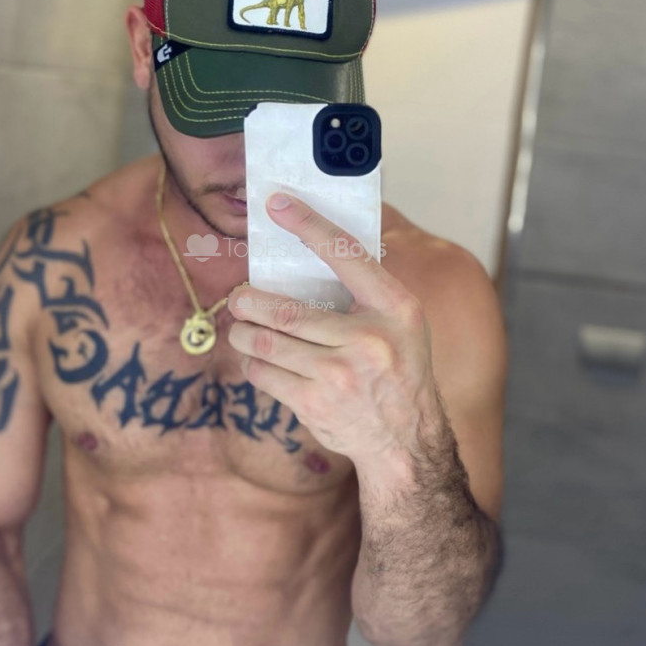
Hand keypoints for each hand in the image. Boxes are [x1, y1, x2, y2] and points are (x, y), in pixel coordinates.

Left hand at [226, 191, 442, 465]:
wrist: (406, 441)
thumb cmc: (400, 370)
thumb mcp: (403, 322)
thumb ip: (368, 289)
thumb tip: (315, 245)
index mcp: (395, 308)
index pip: (346, 255)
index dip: (308, 225)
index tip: (277, 203)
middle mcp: (369, 339)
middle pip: (285, 309)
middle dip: (248, 301)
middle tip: (238, 297)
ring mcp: (339, 374)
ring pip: (266, 343)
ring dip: (244, 334)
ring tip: (243, 329)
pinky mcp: (315, 403)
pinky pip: (264, 374)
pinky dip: (254, 364)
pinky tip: (259, 360)